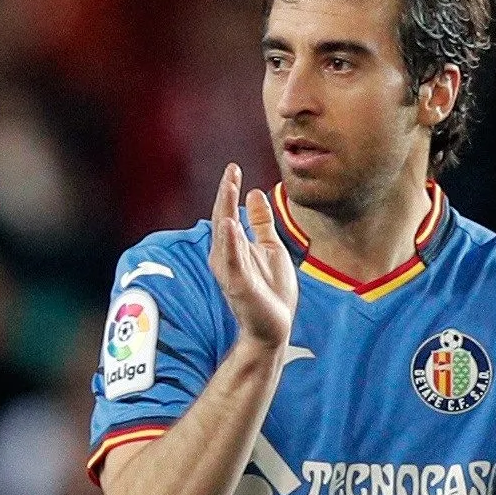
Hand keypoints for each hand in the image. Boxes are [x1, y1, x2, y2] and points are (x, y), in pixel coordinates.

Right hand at [205, 163, 296, 355]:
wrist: (273, 327)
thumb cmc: (271, 291)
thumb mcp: (270, 248)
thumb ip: (261, 223)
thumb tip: (254, 194)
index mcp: (233, 246)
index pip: (227, 212)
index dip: (230, 190)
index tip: (234, 168)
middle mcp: (226, 256)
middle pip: (222, 219)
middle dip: (226, 195)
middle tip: (231, 171)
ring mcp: (231, 270)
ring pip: (225, 236)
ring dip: (225, 211)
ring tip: (228, 188)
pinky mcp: (239, 285)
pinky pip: (232, 261)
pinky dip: (230, 243)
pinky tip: (230, 225)